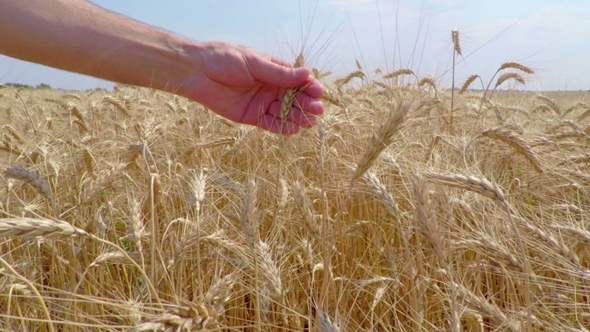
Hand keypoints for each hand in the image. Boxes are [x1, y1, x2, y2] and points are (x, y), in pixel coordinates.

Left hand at [180, 42, 323, 134]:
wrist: (198, 72)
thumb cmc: (225, 60)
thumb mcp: (254, 63)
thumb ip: (279, 73)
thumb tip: (306, 73)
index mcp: (274, 71)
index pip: (298, 80)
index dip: (309, 87)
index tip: (318, 92)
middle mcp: (271, 88)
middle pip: (295, 99)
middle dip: (307, 104)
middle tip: (316, 110)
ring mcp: (263, 103)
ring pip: (285, 113)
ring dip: (297, 117)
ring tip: (307, 121)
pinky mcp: (253, 117)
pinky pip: (271, 124)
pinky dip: (282, 127)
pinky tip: (292, 129)